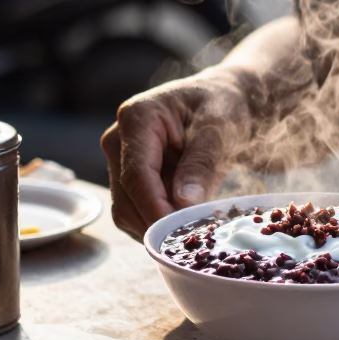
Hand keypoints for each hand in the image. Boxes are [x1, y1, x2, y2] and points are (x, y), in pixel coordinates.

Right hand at [101, 70, 252, 240]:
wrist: (218, 102)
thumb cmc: (221, 106)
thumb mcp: (219, 128)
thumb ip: (202, 163)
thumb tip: (183, 202)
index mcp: (136, 118)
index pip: (137, 175)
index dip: (155, 208)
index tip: (179, 232)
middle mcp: (117, 140)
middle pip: (126, 199)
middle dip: (157, 223)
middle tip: (195, 237)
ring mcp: (118, 161)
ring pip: (127, 212)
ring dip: (157, 227)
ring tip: (194, 227)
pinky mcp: (126, 179)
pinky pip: (135, 213)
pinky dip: (157, 223)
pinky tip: (184, 220)